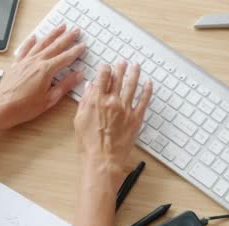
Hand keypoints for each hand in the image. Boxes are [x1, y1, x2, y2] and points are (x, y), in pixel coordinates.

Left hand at [0, 24, 85, 129]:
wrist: (3, 108)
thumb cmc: (25, 107)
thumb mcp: (50, 99)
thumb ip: (65, 85)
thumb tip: (78, 75)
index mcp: (46, 70)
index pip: (65, 58)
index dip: (75, 51)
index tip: (83, 45)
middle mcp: (36, 62)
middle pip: (55, 46)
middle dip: (67, 37)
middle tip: (76, 30)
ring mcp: (25, 61)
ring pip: (41, 44)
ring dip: (52, 34)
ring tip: (60, 27)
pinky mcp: (17, 64)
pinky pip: (25, 49)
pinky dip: (30, 41)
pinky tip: (34, 36)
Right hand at [74, 62, 152, 184]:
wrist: (103, 160)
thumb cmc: (88, 144)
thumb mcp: (79, 120)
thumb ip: (85, 101)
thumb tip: (89, 87)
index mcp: (97, 100)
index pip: (102, 77)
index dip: (105, 69)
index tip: (107, 66)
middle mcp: (112, 101)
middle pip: (118, 79)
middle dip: (121, 68)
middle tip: (123, 62)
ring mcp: (126, 109)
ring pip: (132, 86)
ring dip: (134, 74)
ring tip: (136, 66)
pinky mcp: (136, 119)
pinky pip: (144, 101)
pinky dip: (147, 91)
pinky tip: (148, 84)